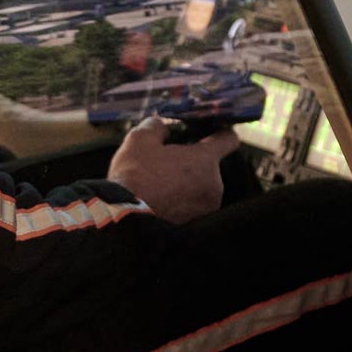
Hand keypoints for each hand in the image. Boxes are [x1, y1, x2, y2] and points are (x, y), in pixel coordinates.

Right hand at [108, 117, 236, 224]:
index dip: (220, 133)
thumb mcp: (140, 139)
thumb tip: (162, 127)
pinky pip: (192, 205)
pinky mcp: (196, 224)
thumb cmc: (134, 177)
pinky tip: (160, 199)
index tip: (210, 133)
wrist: (123, 219)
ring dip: (186, 183)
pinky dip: (181, 201)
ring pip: (200, 187)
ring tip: (159, 184)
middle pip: (209, 166)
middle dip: (191, 162)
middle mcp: (214, 185)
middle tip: (166, 163)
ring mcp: (206, 208)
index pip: (228, 140)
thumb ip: (157, 126)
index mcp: (205, 160)